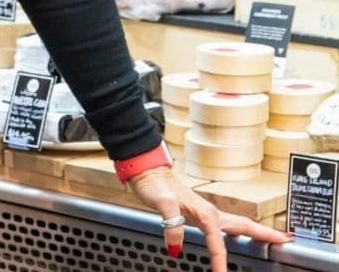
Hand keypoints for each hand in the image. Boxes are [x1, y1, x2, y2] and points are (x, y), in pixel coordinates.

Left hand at [127, 166, 291, 270]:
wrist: (146, 170)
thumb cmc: (154, 183)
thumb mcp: (162, 204)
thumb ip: (172, 225)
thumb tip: (175, 248)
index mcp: (205, 212)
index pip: (218, 243)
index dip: (220, 261)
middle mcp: (209, 211)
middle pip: (243, 225)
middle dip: (265, 234)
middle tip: (285, 240)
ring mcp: (205, 211)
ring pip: (235, 223)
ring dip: (254, 231)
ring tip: (270, 239)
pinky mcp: (197, 211)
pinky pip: (222, 225)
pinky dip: (235, 231)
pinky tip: (236, 235)